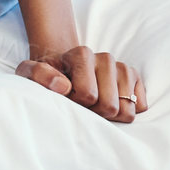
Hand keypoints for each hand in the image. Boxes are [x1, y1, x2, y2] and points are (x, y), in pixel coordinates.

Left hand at [16, 46, 147, 122]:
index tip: (65, 97)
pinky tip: (109, 104)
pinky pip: (140, 106)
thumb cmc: (46, 76)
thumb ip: (38, 75)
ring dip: (110, 115)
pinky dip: (126, 111)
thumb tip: (62, 86)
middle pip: (109, 106)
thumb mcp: (29, 73)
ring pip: (127, 109)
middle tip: (80, 105)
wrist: (63, 70)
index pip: (88, 95)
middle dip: (94, 113)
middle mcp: (105, 58)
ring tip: (93, 106)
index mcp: (81, 54)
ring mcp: (122, 68)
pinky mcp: (135, 80)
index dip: (75, 103)